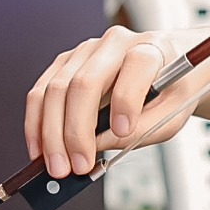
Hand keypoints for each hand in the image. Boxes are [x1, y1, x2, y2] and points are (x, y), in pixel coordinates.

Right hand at [21, 26, 202, 183]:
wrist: (167, 69)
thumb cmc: (171, 91)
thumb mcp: (172, 116)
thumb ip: (141, 131)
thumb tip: (96, 146)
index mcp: (151, 49)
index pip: (136, 66)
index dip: (127, 100)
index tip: (123, 132)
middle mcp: (115, 43)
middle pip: (84, 83)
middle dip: (75, 130)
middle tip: (75, 166)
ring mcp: (85, 51)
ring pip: (55, 89)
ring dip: (50, 132)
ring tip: (56, 165)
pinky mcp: (65, 63)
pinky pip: (40, 92)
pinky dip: (36, 123)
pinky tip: (39, 147)